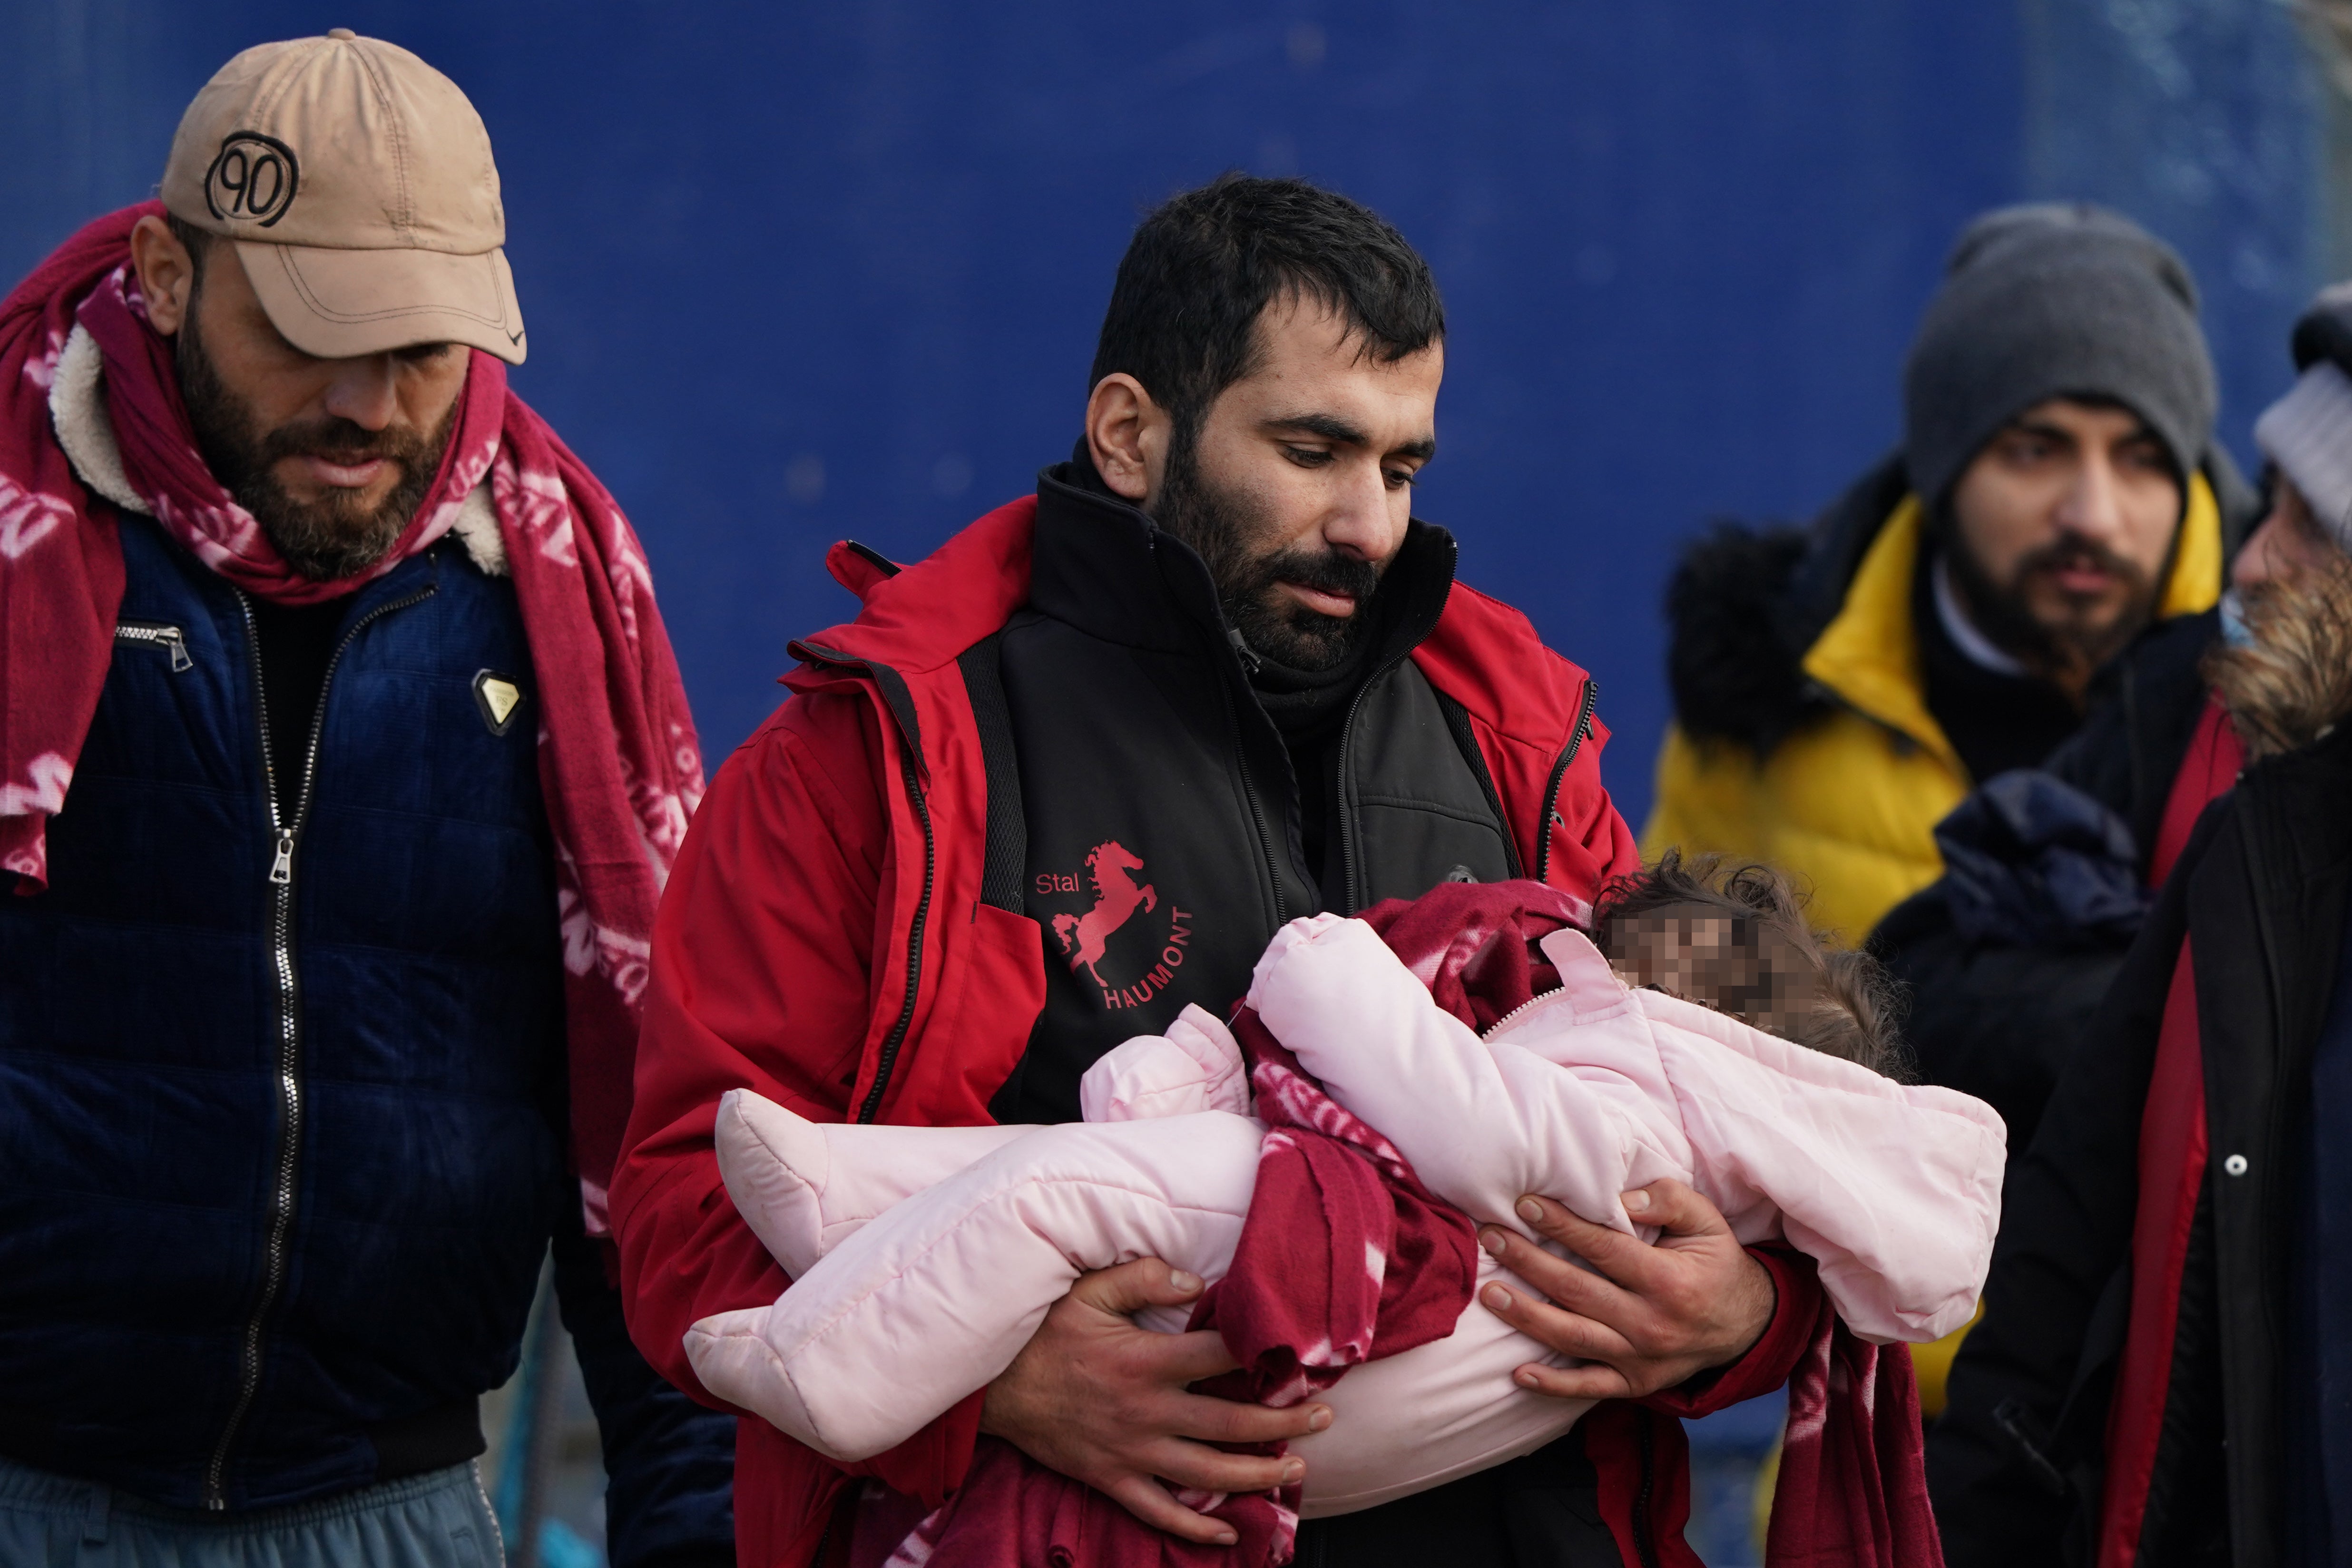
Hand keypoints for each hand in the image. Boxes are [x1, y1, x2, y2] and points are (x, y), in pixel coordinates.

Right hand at [979, 1257, 1332, 1545]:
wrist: (991, 1387)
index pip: (1222, 1356)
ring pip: (1208, 1473)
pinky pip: (1159, 1512)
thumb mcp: (1087, 1289)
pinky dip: (1194, 1527)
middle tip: (1325, 1414)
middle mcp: (1147, 1412)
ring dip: (1258, 1474)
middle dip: (1285, 1421)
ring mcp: (1131, 1452)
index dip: (1266, 1353)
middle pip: (1232, 1423)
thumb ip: (1144, 1277)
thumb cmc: (1043, 1332)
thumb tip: (1195, 1278)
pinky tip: (1226, 1533)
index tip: (1303, 1352)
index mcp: (1146, 1361)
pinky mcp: (1111, 1478)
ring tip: (1298, 1468)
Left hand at [1476, 1179, 1775, 1400]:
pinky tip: (1517, 1373)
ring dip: (1527, 1317)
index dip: (1562, 1226)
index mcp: (1669, 1281)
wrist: (1747, 1324)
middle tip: (1491, 1237)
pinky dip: (1553, 1386)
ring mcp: (1642, 1359)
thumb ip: (1668, 1200)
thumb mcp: (1708, 1222)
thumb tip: (1622, 1199)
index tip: (1523, 1205)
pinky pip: (1589, 1387)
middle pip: (1578, 1291)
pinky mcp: (1635, 1383)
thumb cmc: (1715, 1263)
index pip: (1604, 1249)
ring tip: (1489, 1293)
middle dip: (1529, 1263)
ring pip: (1574, 1338)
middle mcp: (1652, 1324)